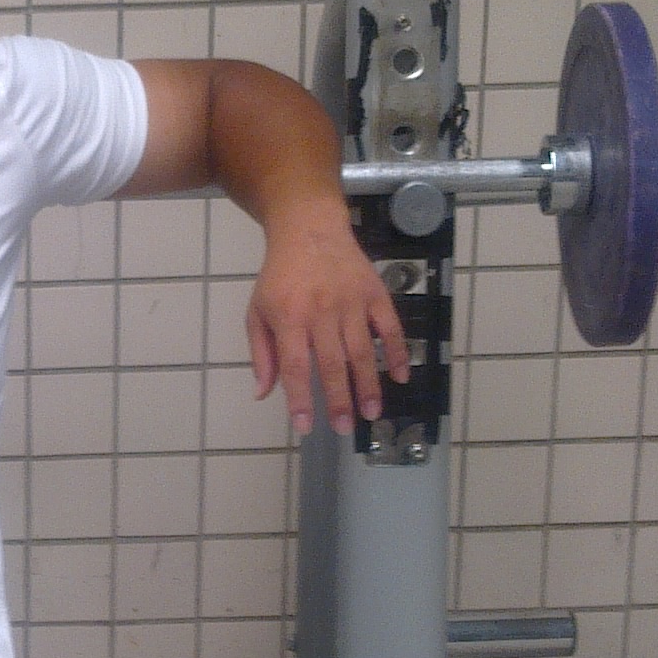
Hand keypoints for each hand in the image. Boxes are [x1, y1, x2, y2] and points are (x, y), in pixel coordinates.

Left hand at [245, 216, 409, 434]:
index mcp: (289, 318)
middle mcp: (322, 311)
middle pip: (332, 363)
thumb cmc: (279, 277)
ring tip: (371, 413)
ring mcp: (352, 302)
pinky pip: (390, 327)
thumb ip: (262, 353)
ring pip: (362, 351)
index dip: (300, 398)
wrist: (309, 229)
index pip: (296, 366)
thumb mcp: (257, 311)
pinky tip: (400, 376)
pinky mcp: (374, 293)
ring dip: (368, 385)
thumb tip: (264, 393)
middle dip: (339, 400)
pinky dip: (397, 352)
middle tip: (344, 428)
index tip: (304, 426)